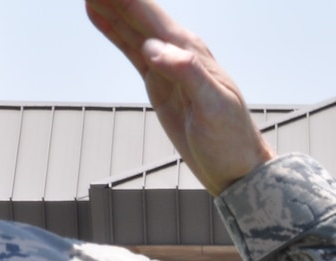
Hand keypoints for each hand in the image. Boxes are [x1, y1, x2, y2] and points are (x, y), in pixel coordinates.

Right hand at [86, 0, 272, 195]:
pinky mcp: (158, 81)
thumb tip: (153, 47)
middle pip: (138, 12)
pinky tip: (99, 15)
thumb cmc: (231, 139)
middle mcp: (178, 51)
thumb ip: (187, 74)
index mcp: (190, 52)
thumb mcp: (213, 107)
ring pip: (131, 26)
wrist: (237, 168)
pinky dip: (113, 29)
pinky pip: (130, 48)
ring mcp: (167, 65)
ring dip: (109, 4)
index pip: (150, 14)